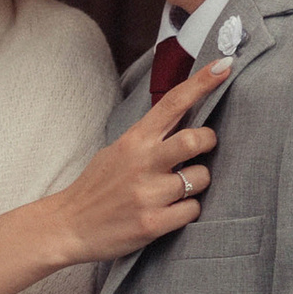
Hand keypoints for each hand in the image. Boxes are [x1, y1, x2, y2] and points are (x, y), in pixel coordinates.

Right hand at [47, 63, 228, 265]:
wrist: (68, 226)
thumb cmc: (96, 187)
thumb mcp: (116, 151)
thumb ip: (148, 138)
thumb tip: (183, 123)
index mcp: (134, 140)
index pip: (173, 103)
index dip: (201, 82)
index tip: (224, 66)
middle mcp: (142, 163)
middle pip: (194, 139)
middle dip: (209, 142)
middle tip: (202, 149)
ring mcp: (148, 194)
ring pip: (200, 179)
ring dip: (198, 183)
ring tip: (178, 190)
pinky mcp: (153, 223)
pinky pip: (192, 210)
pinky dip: (187, 211)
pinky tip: (169, 212)